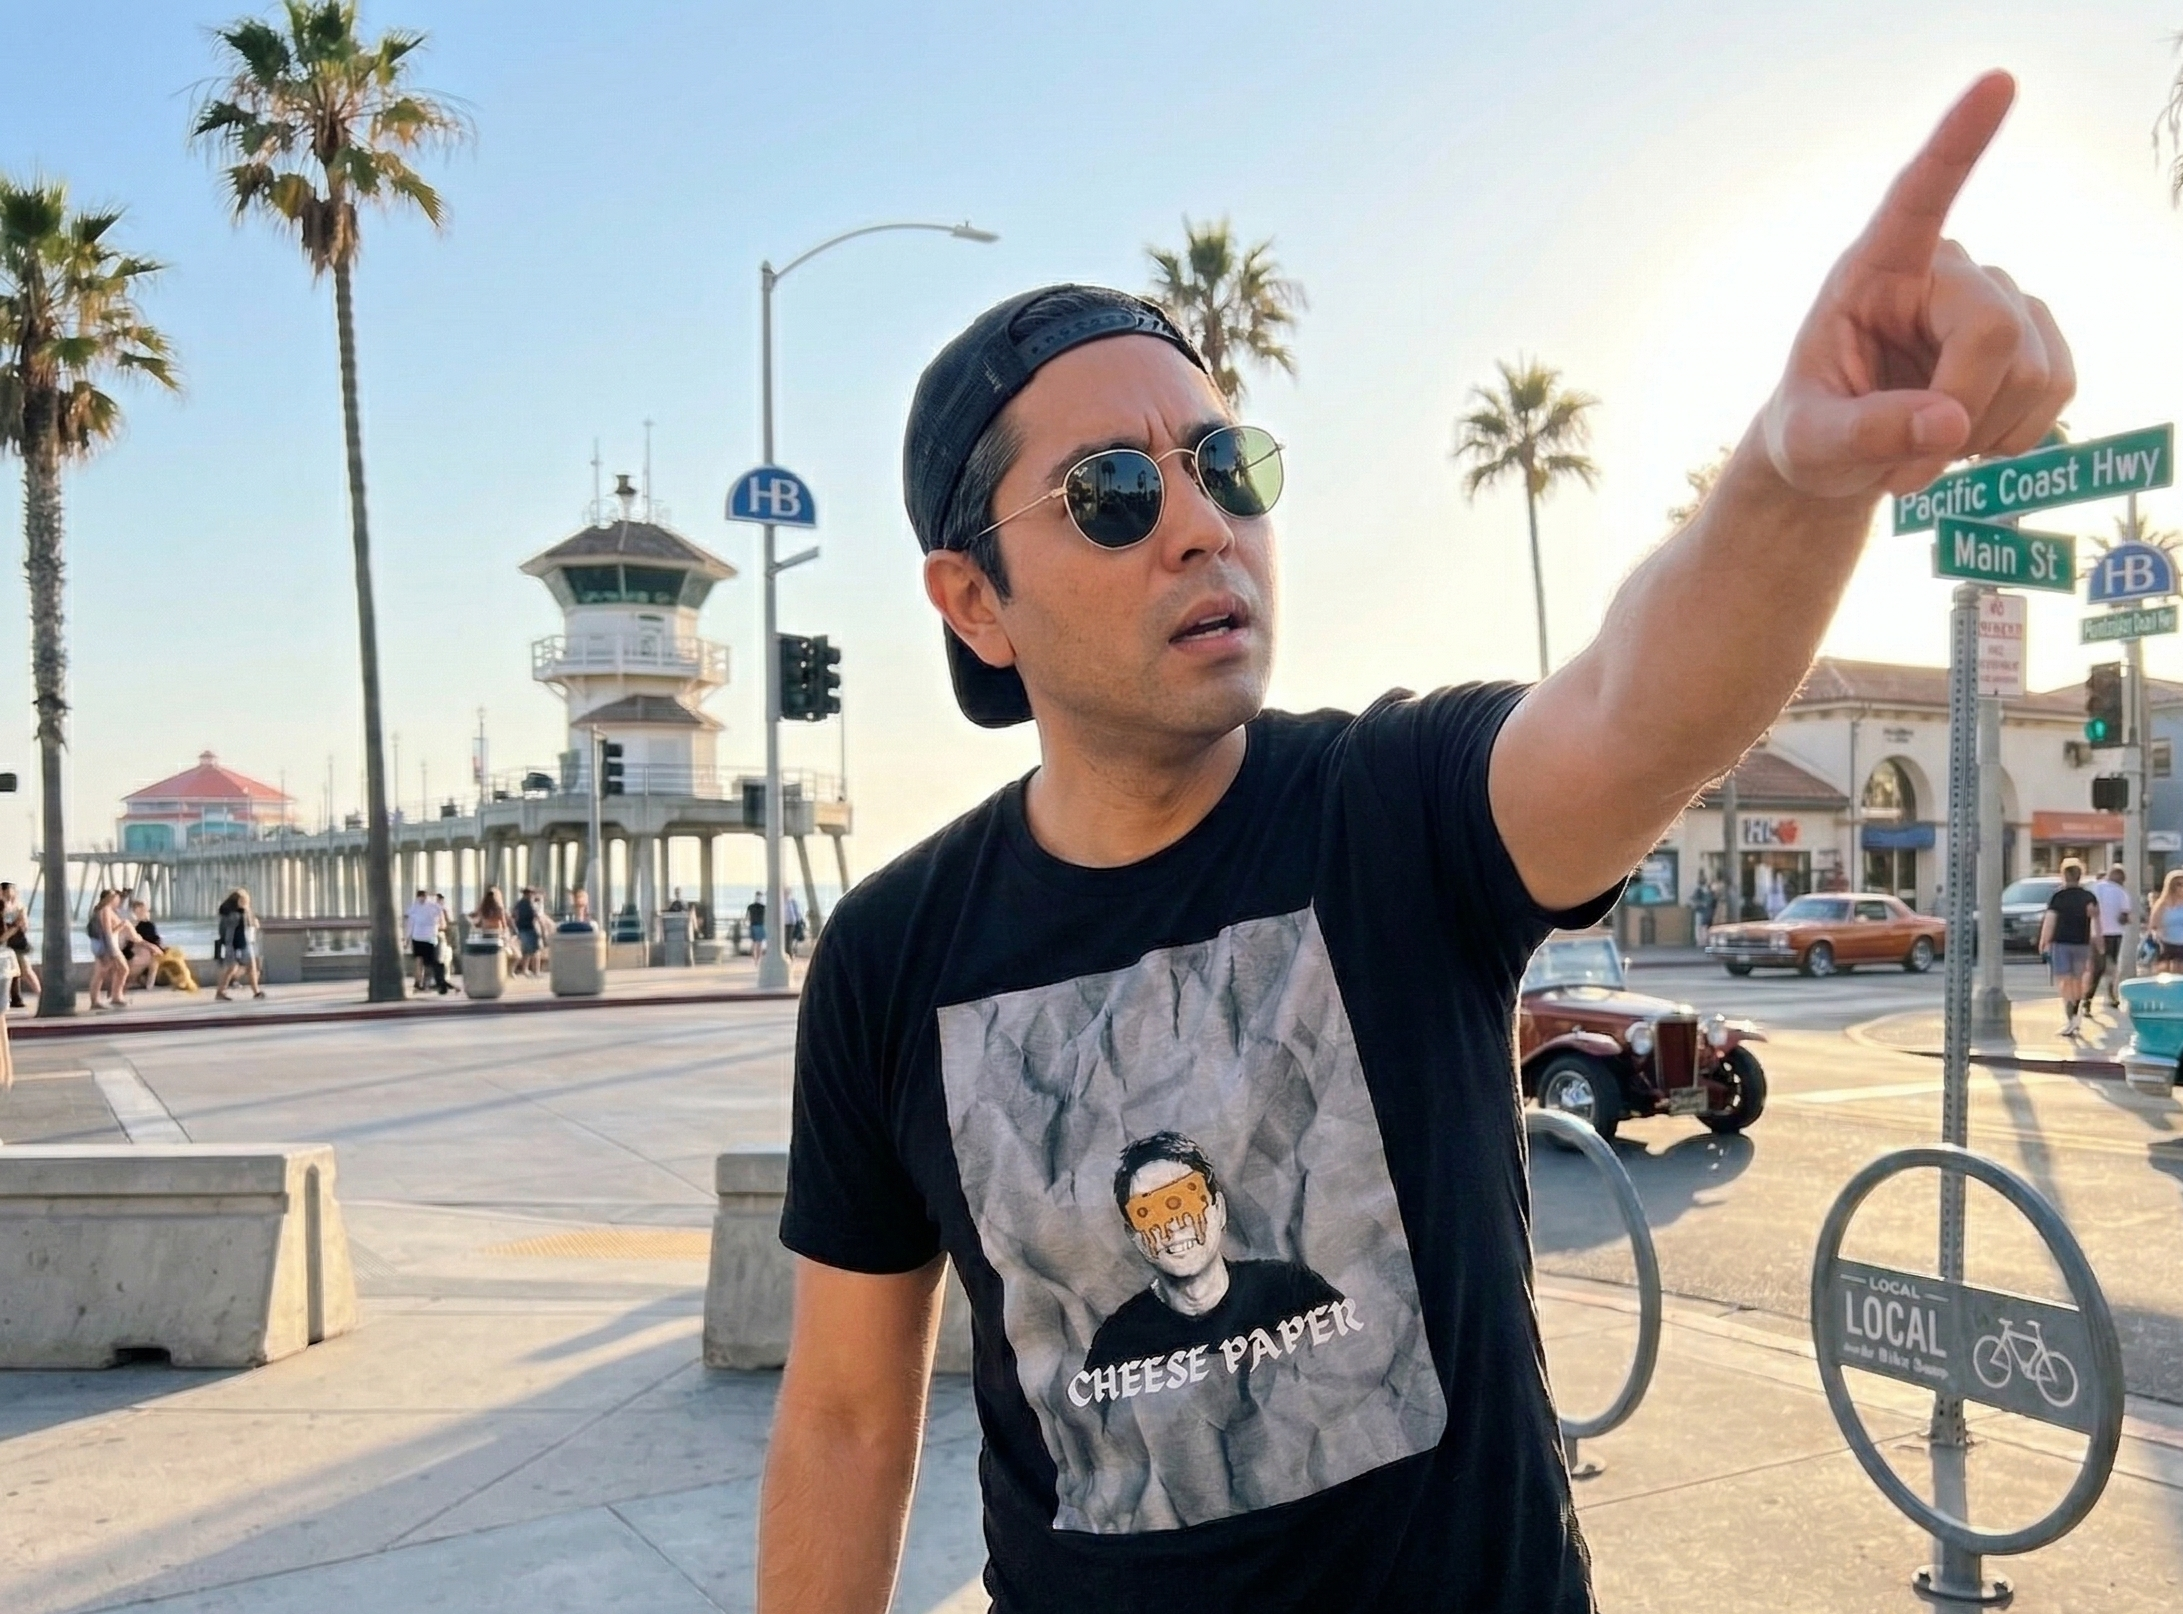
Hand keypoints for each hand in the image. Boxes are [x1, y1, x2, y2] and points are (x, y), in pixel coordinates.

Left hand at [1760, 72, 2074, 500]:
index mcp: (1873, 269)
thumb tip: (1947, 425)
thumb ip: (1861, 433)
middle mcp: (1944, 269)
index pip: (1919, 195)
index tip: (1997, 83)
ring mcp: (1999, 298)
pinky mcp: (2036, 337)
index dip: (1959, 141)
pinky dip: (2011, 439)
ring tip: (1922, 448)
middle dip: (1957, 413)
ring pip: (2033, 371)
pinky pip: (2057, 393)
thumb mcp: (1809, 444)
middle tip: (1899, 472)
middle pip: (1994, 332)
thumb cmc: (1809, 433)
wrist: (1841, 455)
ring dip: (1978, 436)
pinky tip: (1964, 438)